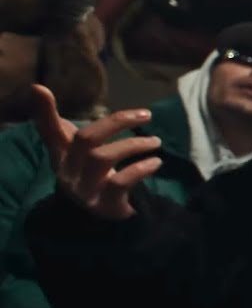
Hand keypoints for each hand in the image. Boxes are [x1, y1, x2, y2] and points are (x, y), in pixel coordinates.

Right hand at [30, 84, 161, 219]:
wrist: (103, 220)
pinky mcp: (104, 205)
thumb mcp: (77, 152)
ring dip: (134, 145)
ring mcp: (85, 190)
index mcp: (62, 156)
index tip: (39, 88)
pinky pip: (121, 182)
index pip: (50, 130)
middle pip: (85, 139)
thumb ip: (62, 126)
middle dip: (117, 122)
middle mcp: (69, 172)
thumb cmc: (91, 177)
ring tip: (156, 142)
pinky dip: (141, 169)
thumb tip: (40, 90)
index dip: (44, 112)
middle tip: (146, 114)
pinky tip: (156, 162)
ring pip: (103, 158)